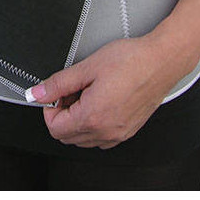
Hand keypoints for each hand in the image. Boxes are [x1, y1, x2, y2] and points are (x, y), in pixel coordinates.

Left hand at [28, 32, 195, 148]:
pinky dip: (94, 124)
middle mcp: (106, 131)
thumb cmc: (132, 60)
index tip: (58, 93)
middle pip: (67, 136)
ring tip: (89, 94)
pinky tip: (101, 101)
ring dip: (78, 120)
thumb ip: (58, 83)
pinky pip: (101, 138)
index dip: (50, 108)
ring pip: (83, 139)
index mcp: (93, 116)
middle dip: (63, 114)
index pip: (54, 128)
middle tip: (73, 90)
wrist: (162, 60)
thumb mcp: (88, 67)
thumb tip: (37, 93)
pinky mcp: (128, 131)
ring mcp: (119, 133)